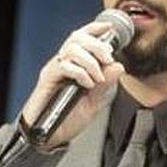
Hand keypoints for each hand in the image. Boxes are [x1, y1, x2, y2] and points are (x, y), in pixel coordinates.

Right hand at [19, 19, 125, 148]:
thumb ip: (105, 86)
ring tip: (97, 77)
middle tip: (107, 59)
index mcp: (74, 66)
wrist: (51, 137)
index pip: (82, 38)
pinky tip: (87, 84)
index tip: (109, 29)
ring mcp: (55, 70)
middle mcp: (63, 64)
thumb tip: (118, 66)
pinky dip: (80, 73)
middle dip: (97, 45)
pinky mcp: (47, 79)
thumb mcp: (94, 103)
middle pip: (77, 38)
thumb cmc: (68, 120)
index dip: (94, 29)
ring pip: (72, 48)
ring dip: (90, 61)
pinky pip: (64, 65)